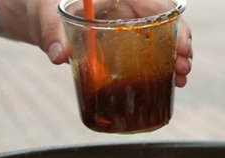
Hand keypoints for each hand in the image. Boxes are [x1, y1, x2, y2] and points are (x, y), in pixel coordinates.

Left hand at [0, 0, 191, 86]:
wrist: (40, 18)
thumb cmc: (44, 10)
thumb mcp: (47, 19)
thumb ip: (51, 35)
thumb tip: (58, 56)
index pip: (157, 4)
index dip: (174, 25)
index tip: (181, 46)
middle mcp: (128, 10)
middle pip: (166, 23)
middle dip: (181, 45)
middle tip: (184, 68)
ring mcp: (129, 27)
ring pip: (162, 39)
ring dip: (176, 59)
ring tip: (182, 79)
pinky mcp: (125, 44)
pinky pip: (150, 51)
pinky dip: (163, 65)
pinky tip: (172, 83)